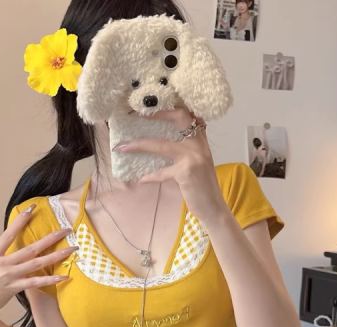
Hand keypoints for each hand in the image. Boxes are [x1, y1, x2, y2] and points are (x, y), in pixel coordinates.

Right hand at [0, 206, 77, 322]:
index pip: (8, 234)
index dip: (20, 221)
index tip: (31, 208)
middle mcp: (3, 263)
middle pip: (31, 248)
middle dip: (50, 238)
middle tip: (66, 229)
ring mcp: (10, 275)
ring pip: (37, 263)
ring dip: (57, 256)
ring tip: (72, 249)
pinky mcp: (15, 288)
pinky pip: (36, 282)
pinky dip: (50, 279)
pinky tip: (64, 276)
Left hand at [114, 108, 227, 224]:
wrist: (214, 208)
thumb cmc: (202, 187)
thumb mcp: (198, 164)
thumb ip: (187, 151)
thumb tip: (161, 145)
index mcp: (201, 140)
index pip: (189, 114)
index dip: (170, 108)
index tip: (150, 107)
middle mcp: (199, 144)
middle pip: (179, 117)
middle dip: (157, 113)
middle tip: (136, 114)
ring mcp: (193, 157)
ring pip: (161, 145)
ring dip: (139, 145)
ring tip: (122, 147)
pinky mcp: (186, 172)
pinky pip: (161, 172)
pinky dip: (149, 176)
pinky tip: (140, 179)